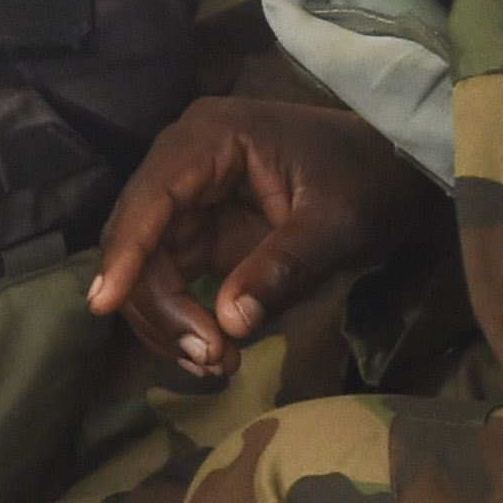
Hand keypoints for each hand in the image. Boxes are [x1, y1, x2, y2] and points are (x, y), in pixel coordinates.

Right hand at [87, 99, 433, 382]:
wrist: (396, 172)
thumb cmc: (370, 180)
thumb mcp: (337, 224)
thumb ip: (283, 269)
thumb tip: (231, 324)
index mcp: (211, 138)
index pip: (150, 198)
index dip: (126, 253)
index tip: (106, 303)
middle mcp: (183, 162)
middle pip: (137, 237)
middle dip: (158, 303)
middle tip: (206, 357)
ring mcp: (188, 197)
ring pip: (145, 265)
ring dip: (167, 320)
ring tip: (216, 364)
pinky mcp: (198, 230)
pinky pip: (169, 278)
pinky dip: (182, 318)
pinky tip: (211, 352)